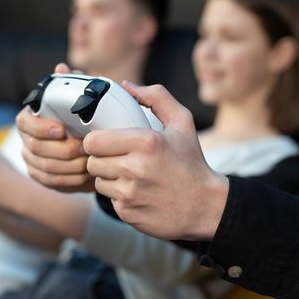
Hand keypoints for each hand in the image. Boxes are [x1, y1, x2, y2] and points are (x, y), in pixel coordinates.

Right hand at [16, 63, 94, 191]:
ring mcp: (31, 160)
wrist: (89, 146)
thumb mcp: (80, 99)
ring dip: (70, 166)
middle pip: (36, 148)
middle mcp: (26, 140)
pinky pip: (52, 182)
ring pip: (45, 167)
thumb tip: (62, 67)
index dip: (40, 127)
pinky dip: (70, 180)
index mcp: (30, 118)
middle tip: (86, 148)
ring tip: (89, 161)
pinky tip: (85, 176)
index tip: (61, 130)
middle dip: (63, 150)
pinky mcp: (41, 177)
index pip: (24, 122)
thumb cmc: (82, 118)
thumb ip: (71, 84)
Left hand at [84, 82, 228, 240]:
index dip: (96, 141)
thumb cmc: (191, 162)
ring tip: (129, 175)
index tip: (105, 142)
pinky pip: (109, 199)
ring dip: (109, 177)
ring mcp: (130, 193)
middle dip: (101, 159)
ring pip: (98, 181)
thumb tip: (126, 86)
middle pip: (92, 161)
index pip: (93, 141)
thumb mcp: (182, 122)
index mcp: (146, 142)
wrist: (206, 206)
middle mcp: (135, 168)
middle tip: (118, 158)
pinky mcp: (127, 213)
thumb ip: (156, 97)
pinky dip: (119, 195)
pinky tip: (137, 191)